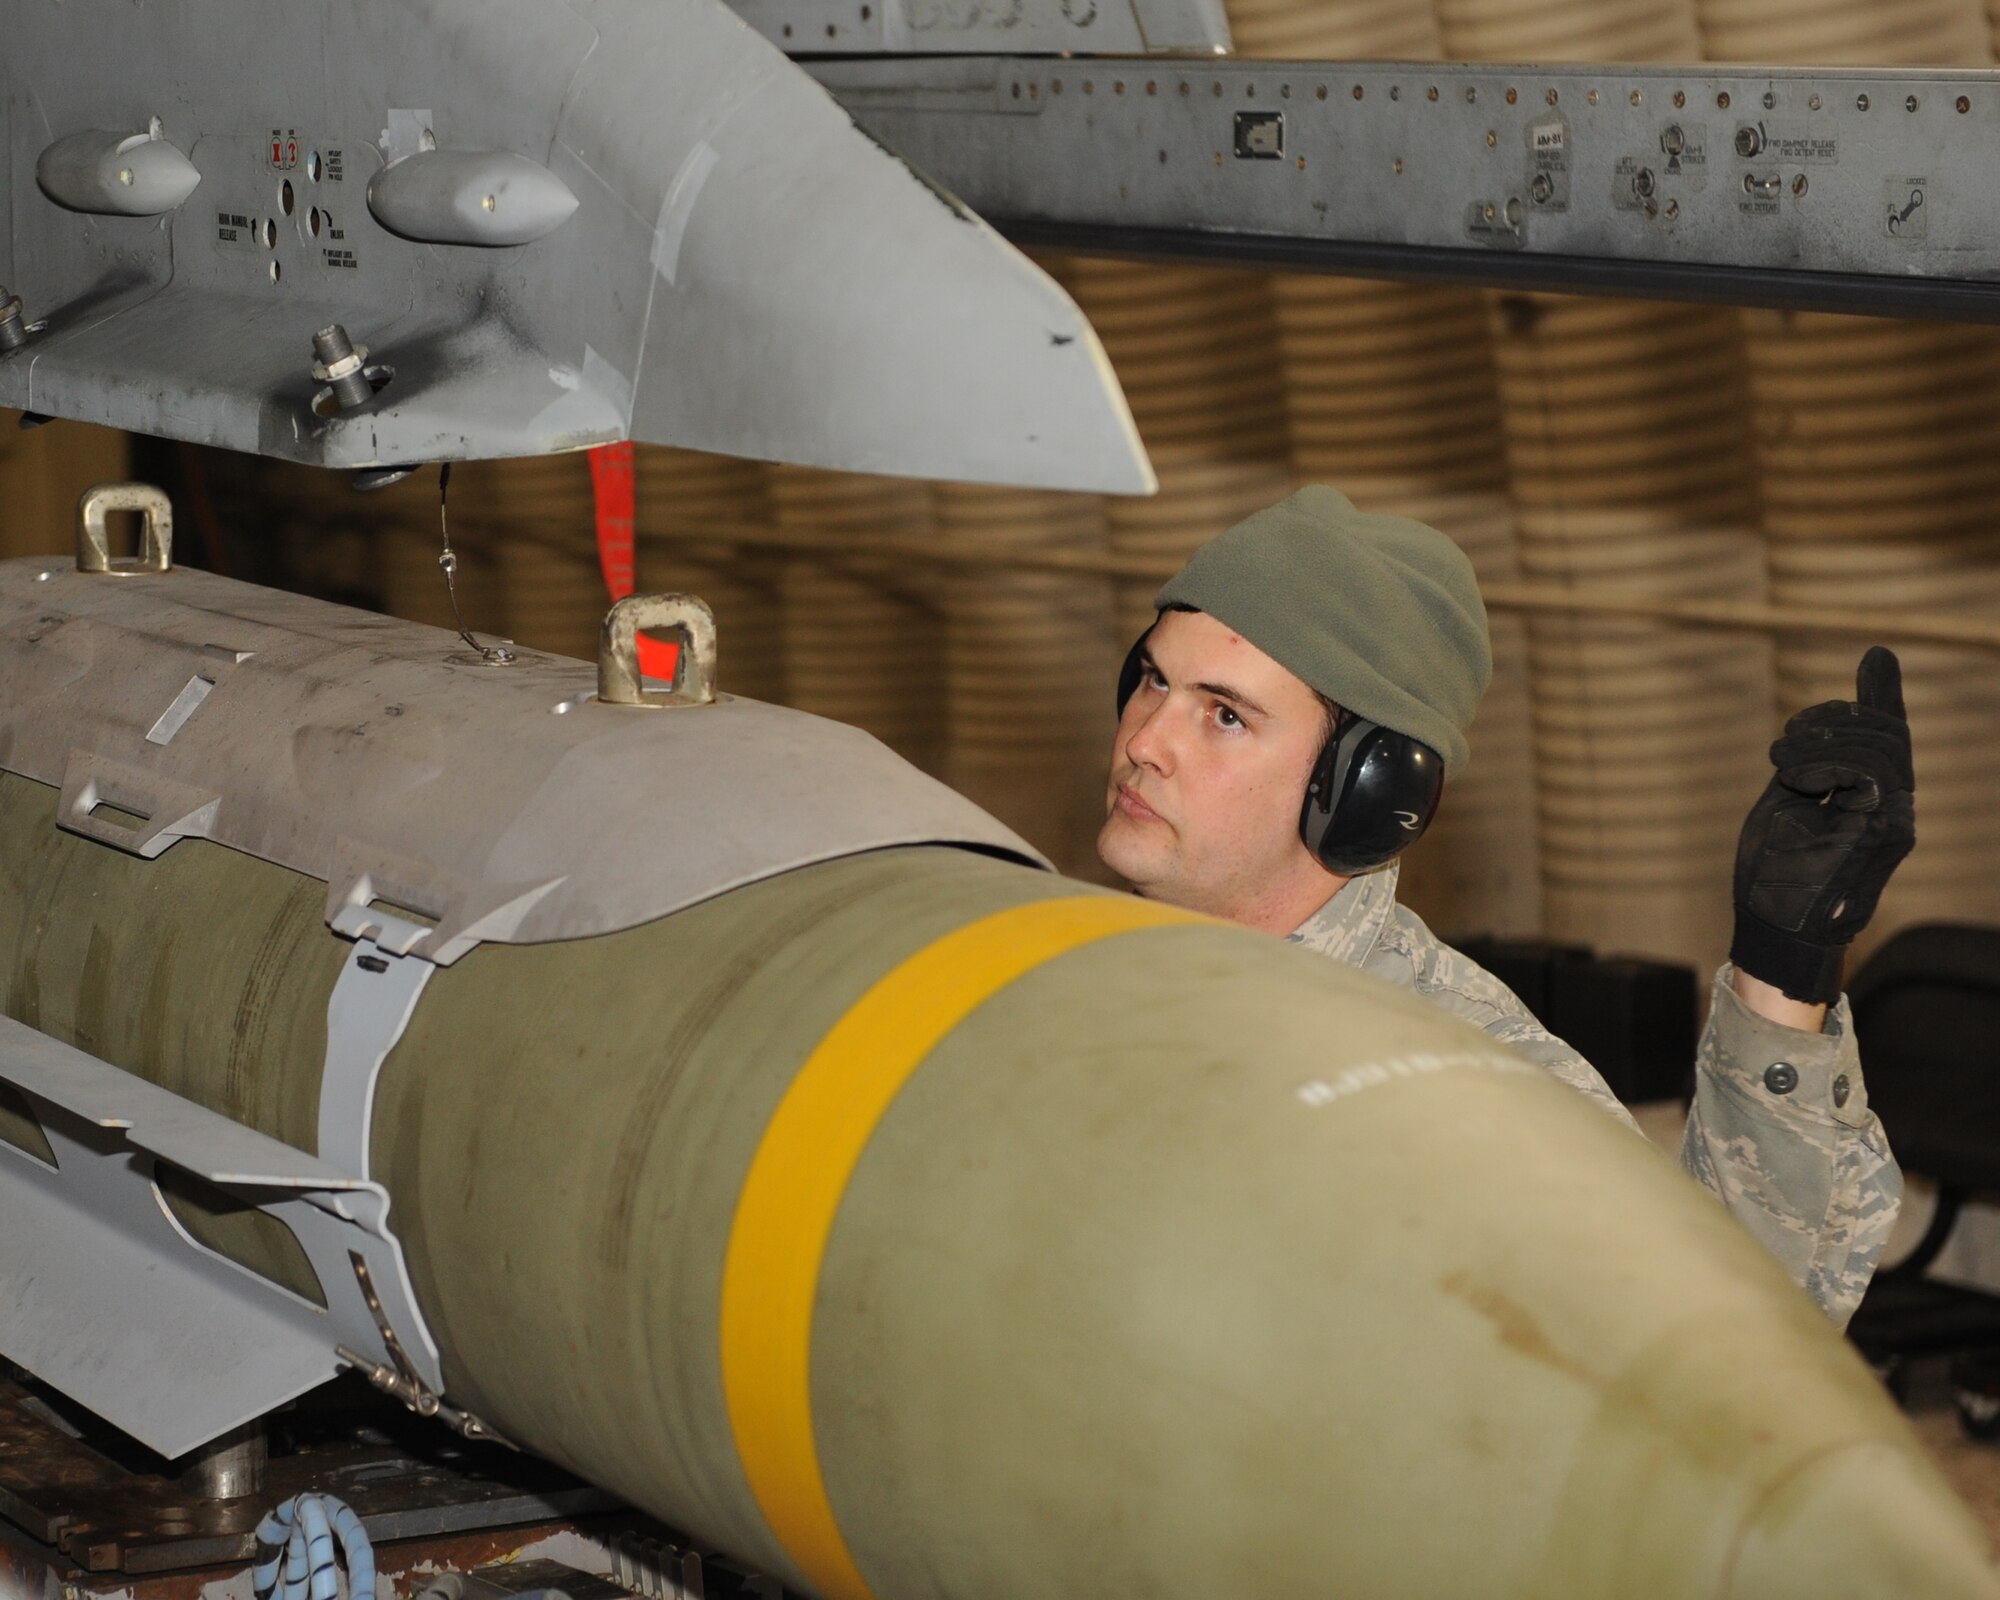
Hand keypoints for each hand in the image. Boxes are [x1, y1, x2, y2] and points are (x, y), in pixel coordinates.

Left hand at [1730, 646, 1915, 1004]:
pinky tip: (1795, 775)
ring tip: (1782, 759)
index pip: (1886, 735)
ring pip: (1882, 748)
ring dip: (1826, 738)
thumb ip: (1808, 758)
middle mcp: (1890, 804)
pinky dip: (1829, 762)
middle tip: (1787, 737)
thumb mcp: (1784, 799)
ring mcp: (1893, 820)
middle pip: (1886, 733)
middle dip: (1835, 718)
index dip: (1881, 694)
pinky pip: (1873, 775)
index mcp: (1867, 795)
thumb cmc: (1772, 872)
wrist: (1770, 925)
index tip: (1876, 657)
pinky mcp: (1886, 834)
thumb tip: (1815, 723)